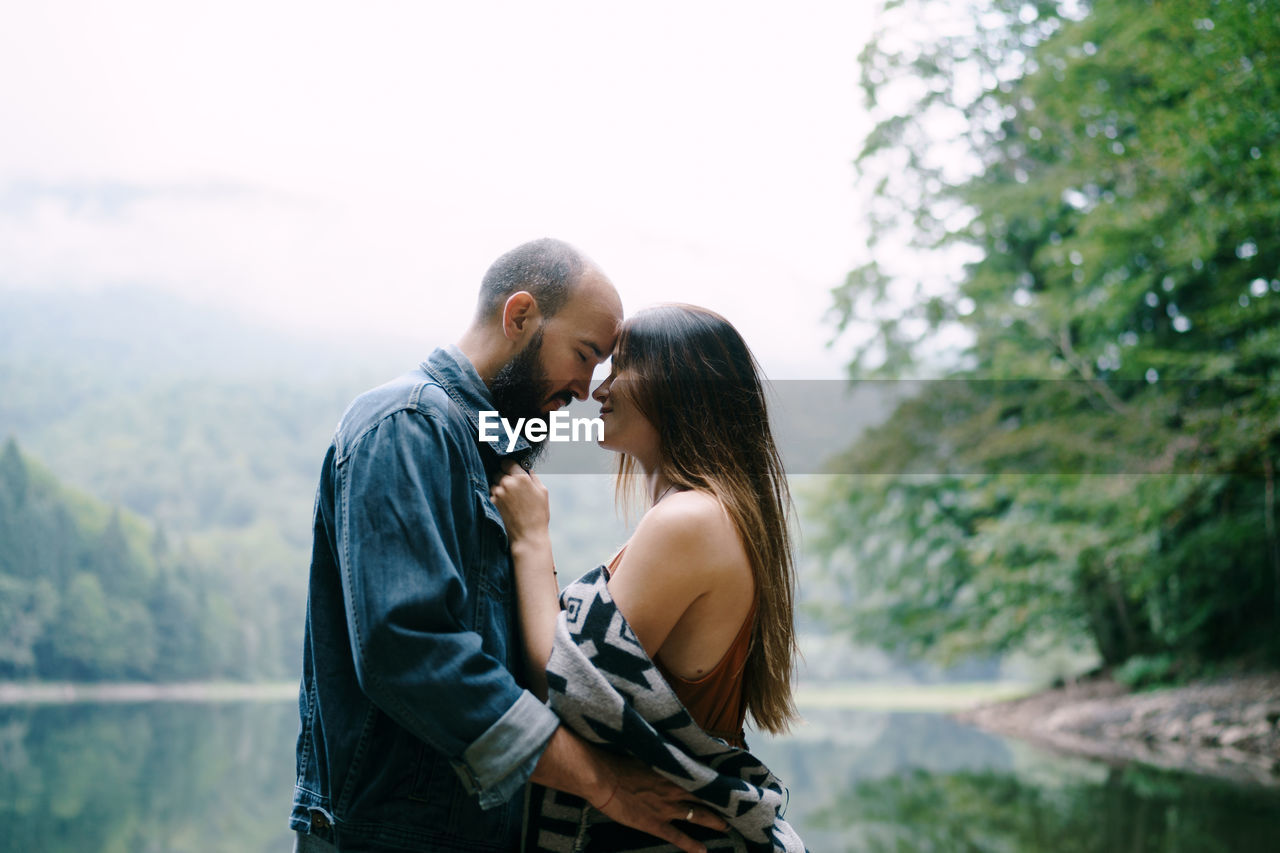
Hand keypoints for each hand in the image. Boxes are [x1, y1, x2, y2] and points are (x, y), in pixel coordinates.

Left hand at [490, 459, 550, 542]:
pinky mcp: (493, 502)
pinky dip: (497, 496)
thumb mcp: (542, 492)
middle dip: (505, 476)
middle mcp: (507, 483)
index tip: (511, 469)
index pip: (507, 462)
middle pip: (499, 471)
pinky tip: (507, 504)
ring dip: (500, 486)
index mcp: (521, 478)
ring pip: (494, 482)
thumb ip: (533, 477)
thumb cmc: (538, 514)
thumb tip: (527, 469)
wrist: (528, 535)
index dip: (509, 465)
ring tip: (510, 497)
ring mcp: (498, 493)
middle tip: (514, 485)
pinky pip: (492, 493)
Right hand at [532, 729, 728, 852]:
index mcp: (673, 768)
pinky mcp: (655, 824)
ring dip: (714, 823)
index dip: (718, 779)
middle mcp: (675, 789)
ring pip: (698, 817)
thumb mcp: (644, 747)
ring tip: (727, 827)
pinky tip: (703, 851)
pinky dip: (692, 845)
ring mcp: (667, 808)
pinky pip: (678, 837)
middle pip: (706, 797)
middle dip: (722, 803)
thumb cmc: (618, 757)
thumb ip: (662, 748)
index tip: (732, 780)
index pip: (703, 774)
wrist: (601, 777)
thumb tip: (673, 741)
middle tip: (737, 807)